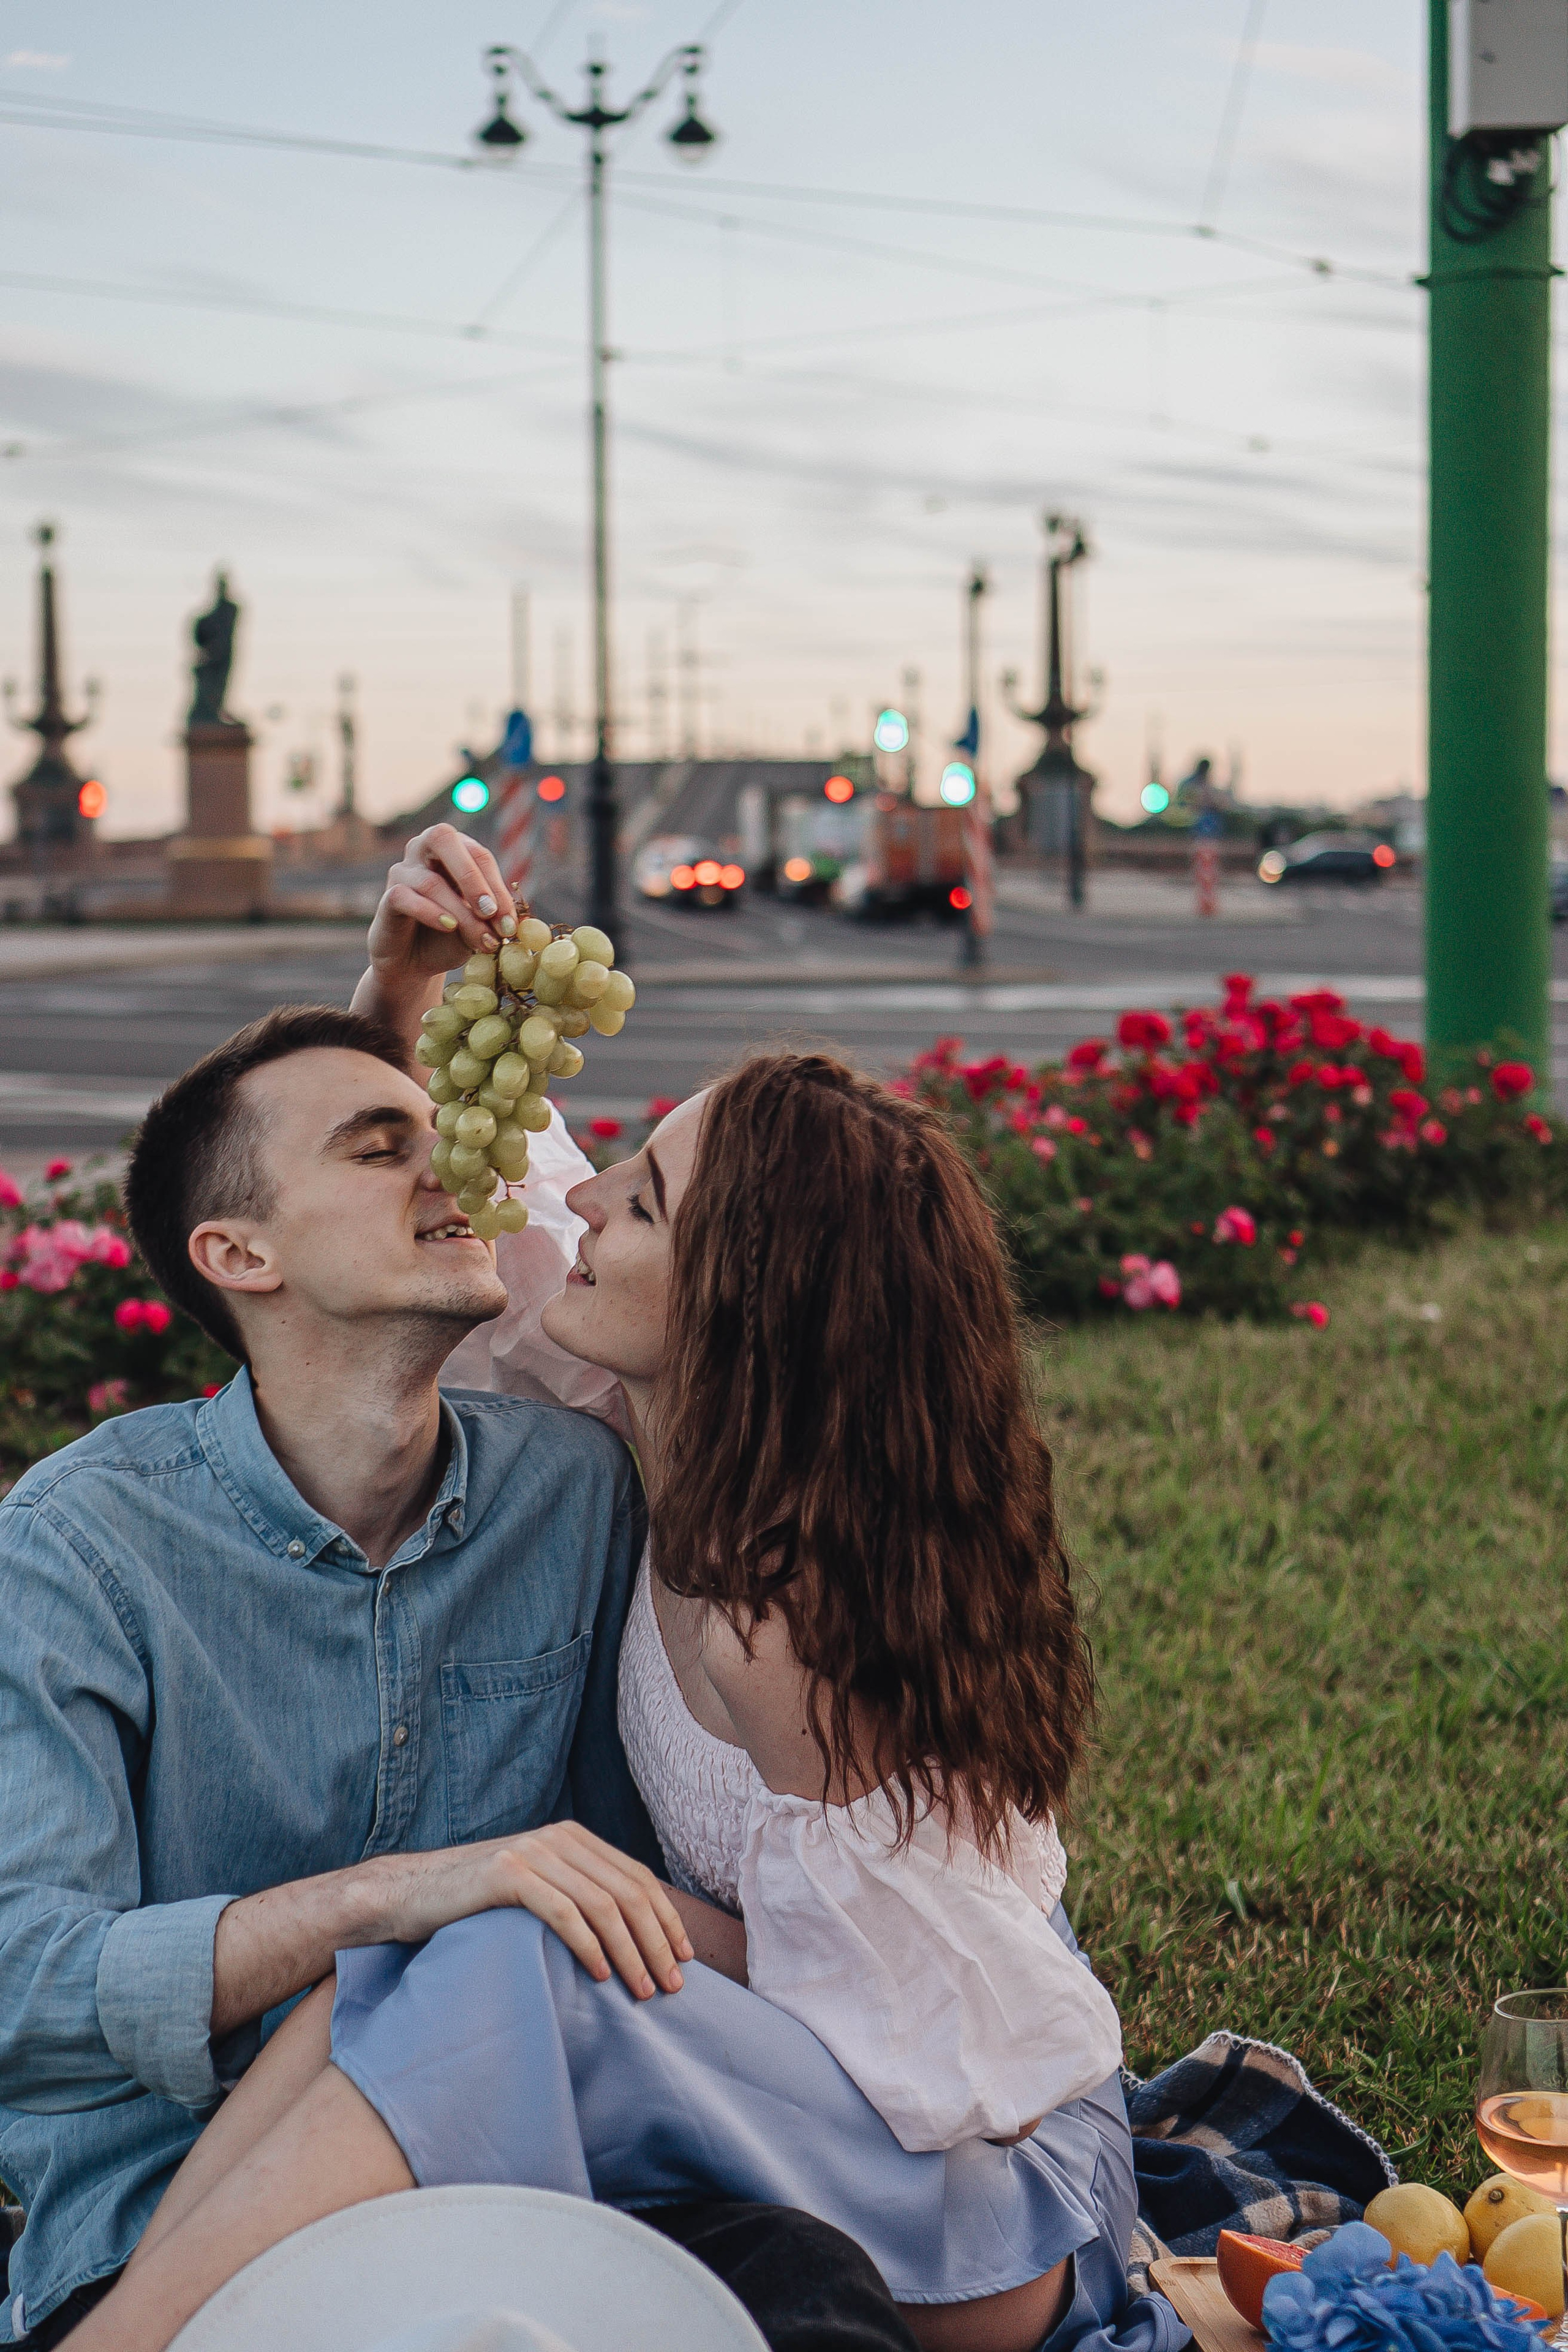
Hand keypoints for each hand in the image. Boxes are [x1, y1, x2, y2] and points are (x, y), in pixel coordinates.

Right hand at [365, 824, 518, 1000]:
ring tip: (481, 941)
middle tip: (490, 912)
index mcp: (452, 849)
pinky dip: (430, 912)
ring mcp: (402, 871)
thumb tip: (512, 920)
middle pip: (444, 839)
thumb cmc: (449, 937)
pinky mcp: (388, 897)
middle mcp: (423, 850)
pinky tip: (448, 928)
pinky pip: (405, 896)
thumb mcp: (478, 924)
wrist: (415, 964)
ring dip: (461, 914)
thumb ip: (492, 915)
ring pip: (431, 882)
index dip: (497, 886)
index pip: (478, 855)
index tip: (510, 922)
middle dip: (472, 877)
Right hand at [366, 1822, 694, 2000]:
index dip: (667, 1919)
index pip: (638, 1877)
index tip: (685, 1958)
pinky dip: (589, 1945)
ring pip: (602, 1904)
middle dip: (657, 1942)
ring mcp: (533, 1852)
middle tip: (672, 1986)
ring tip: (643, 1991)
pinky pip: (563, 1911)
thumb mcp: (537, 1888)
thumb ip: (577, 1894)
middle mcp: (558, 1838)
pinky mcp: (507, 1874)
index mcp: (573, 1838)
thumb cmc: (477, 1903)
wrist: (410, 1893)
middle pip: (628, 1892)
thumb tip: (632, 1935)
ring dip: (630, 1952)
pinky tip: (602, 1974)